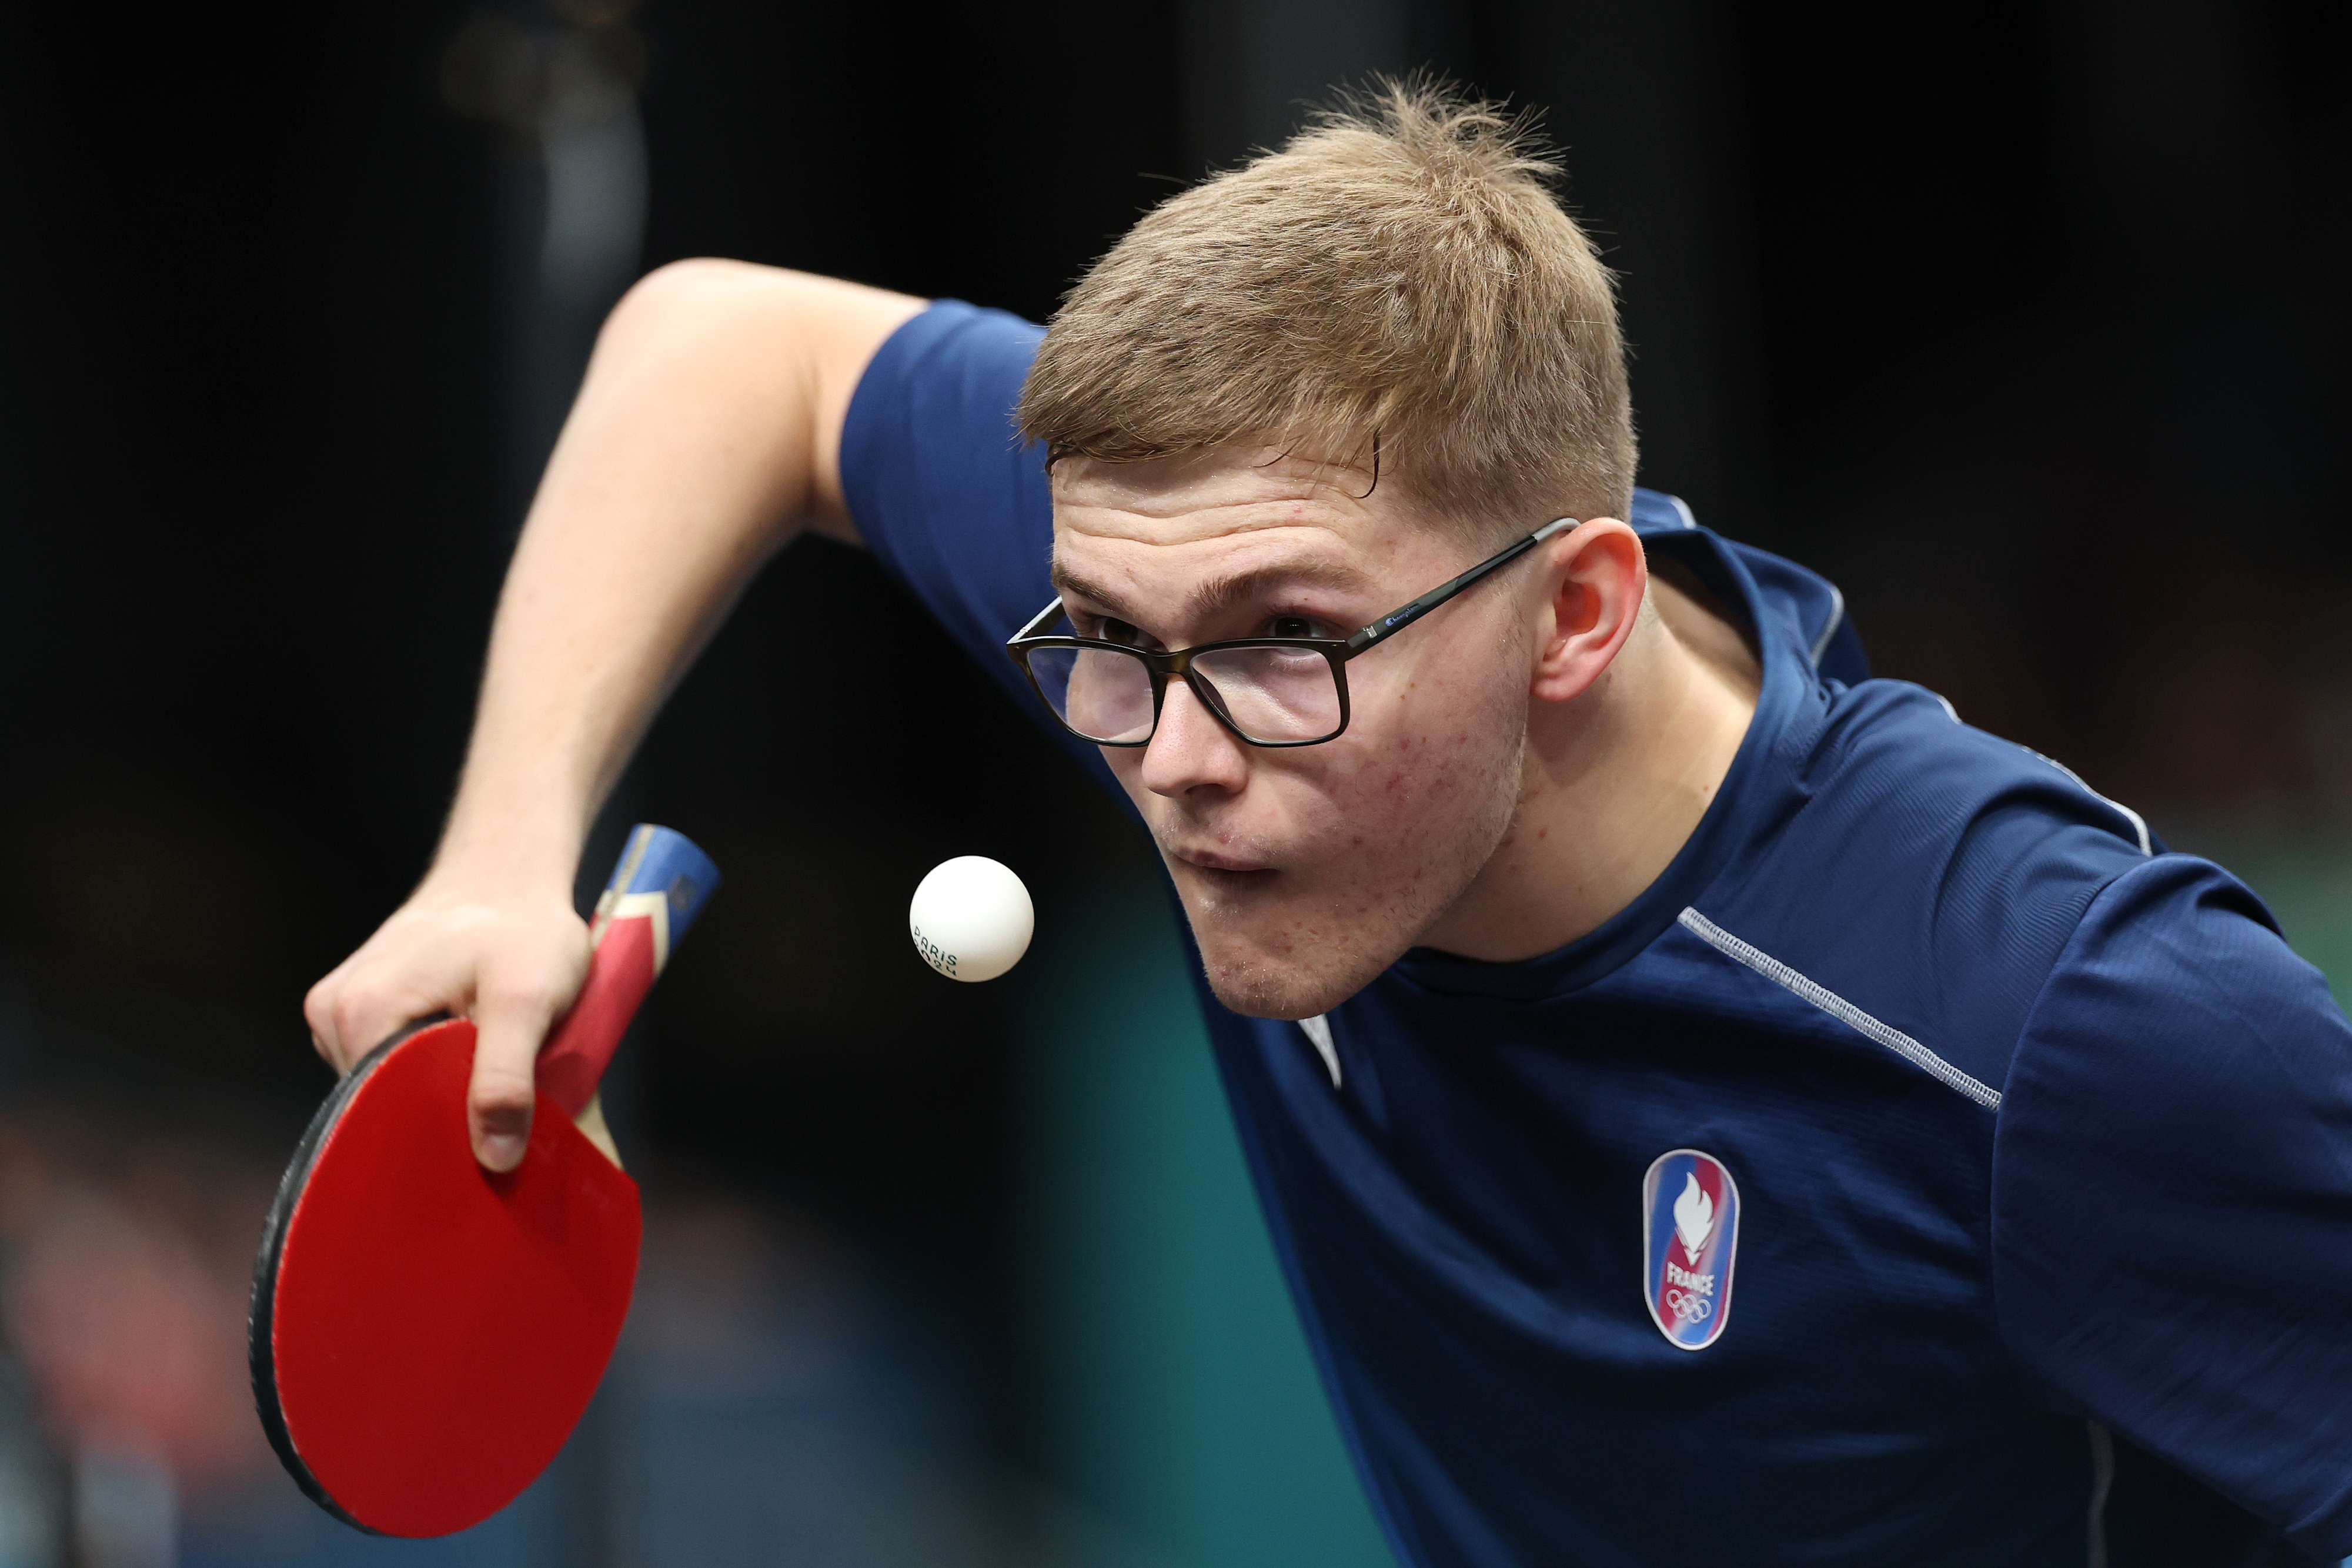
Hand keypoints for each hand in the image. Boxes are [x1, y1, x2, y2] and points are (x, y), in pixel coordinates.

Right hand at [304, 875, 590, 1172]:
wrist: (509, 873)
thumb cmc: (521, 927)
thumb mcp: (527, 1001)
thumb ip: (505, 1079)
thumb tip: (493, 1156)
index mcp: (358, 1015)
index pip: (385, 1114)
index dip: (440, 1138)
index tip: (485, 1151)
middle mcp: (333, 1015)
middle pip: (383, 1102)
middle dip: (439, 1117)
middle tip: (497, 1118)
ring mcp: (340, 1011)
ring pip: (389, 1085)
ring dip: (436, 1091)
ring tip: (484, 1077)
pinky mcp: (361, 1008)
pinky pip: (390, 1062)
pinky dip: (429, 1069)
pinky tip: (465, 1056)